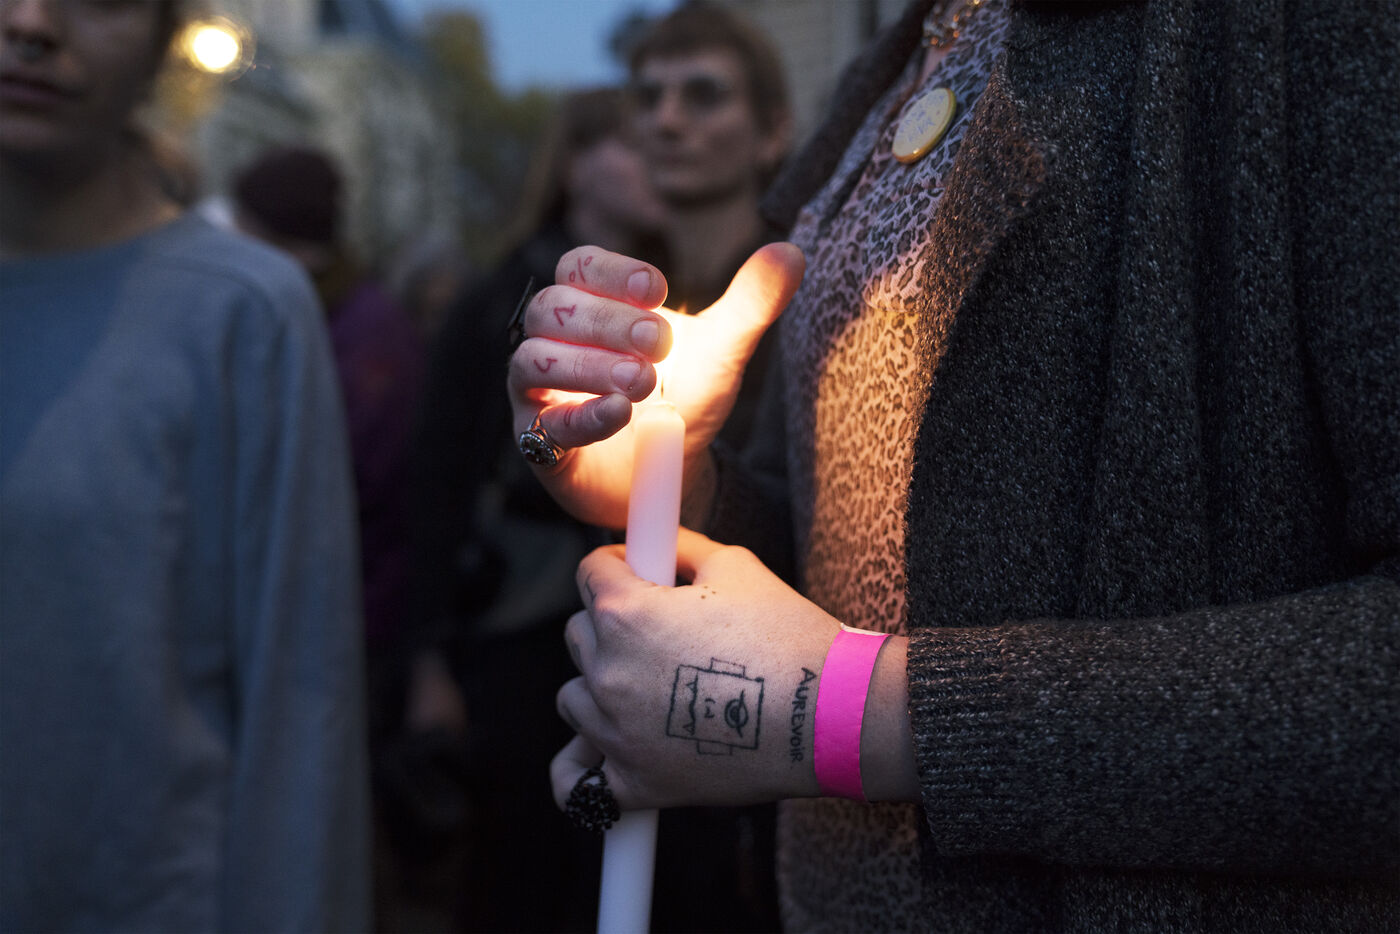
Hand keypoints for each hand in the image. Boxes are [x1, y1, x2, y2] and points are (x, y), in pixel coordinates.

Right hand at [507, 243, 804, 528]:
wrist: (673, 467)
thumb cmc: (685, 396)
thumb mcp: (723, 350)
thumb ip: (751, 303)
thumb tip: (792, 253)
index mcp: (591, 304)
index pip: (577, 265)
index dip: (609, 271)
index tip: (656, 288)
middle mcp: (553, 341)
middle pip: (552, 309)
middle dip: (607, 322)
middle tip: (659, 342)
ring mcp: (539, 392)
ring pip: (534, 361)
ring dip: (589, 366)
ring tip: (641, 381)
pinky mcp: (540, 442)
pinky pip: (543, 424)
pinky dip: (581, 415)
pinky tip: (618, 412)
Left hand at [550, 528, 837, 811]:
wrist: (830, 715)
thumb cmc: (788, 637)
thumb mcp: (737, 566)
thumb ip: (682, 547)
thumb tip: (654, 539)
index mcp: (627, 613)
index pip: (589, 572)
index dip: (618, 566)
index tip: (637, 574)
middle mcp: (609, 671)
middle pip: (578, 633)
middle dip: (611, 624)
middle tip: (659, 630)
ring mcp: (616, 731)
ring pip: (574, 698)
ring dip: (600, 687)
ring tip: (648, 688)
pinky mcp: (635, 782)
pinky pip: (577, 782)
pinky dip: (583, 766)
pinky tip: (601, 752)